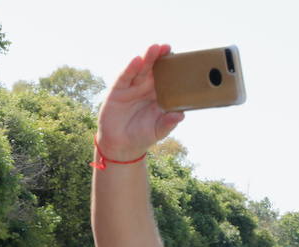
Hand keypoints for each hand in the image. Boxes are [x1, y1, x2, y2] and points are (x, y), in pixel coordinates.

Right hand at [97, 44, 186, 161]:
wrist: (121, 147)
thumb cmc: (142, 136)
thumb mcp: (158, 131)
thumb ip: (168, 123)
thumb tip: (180, 116)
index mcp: (158, 94)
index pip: (166, 76)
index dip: (171, 65)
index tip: (179, 56)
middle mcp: (145, 87)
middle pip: (153, 68)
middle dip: (159, 56)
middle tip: (167, 47)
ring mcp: (131, 87)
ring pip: (140, 68)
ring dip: (146, 58)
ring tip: (154, 48)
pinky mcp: (117, 90)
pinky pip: (125, 77)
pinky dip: (130, 68)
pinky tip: (136, 60)